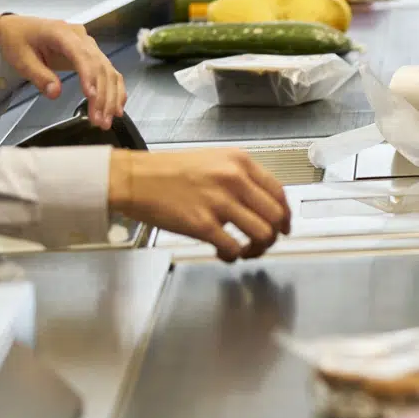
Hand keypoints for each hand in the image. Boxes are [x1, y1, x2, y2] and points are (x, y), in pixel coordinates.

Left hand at [0, 14, 124, 129]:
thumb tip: (55, 93)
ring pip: (109, 72)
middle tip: (99, 119)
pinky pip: (110, 73)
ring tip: (107, 119)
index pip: (82, 54)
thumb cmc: (18, 41)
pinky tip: (117, 107)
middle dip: (102, 95)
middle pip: (100, 67)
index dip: (89, 75)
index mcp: (62, 33)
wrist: (19, 31)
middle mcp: (82, 38)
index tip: (91, 96)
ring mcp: (90, 47)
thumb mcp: (20, 59)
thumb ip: (39, 75)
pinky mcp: (93, 56)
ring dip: (111, 97)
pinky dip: (116, 91)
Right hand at [109, 149, 290, 261]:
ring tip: (245, 250)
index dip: (285, 214)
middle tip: (265, 242)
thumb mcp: (213, 160)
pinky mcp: (202, 224)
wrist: (133, 178)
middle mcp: (234, 179)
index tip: (283, 225)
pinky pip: (233, 248)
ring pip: (262, 234)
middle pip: (276, 216)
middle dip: (275, 235)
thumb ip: (240, 177)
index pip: (279, 192)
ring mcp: (219, 202)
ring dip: (258, 249)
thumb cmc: (168, 171)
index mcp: (239, 162)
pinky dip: (234, 257)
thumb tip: (262, 203)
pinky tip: (225, 254)